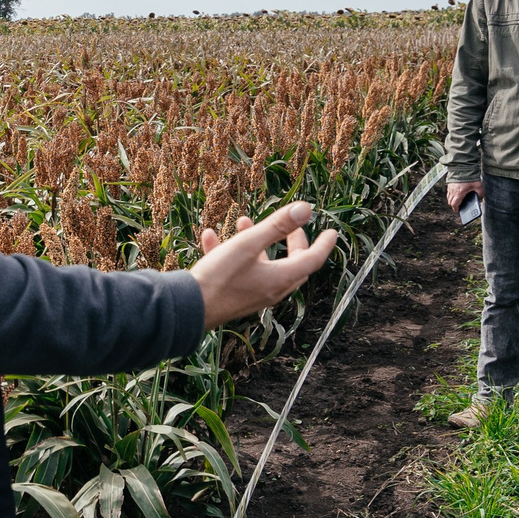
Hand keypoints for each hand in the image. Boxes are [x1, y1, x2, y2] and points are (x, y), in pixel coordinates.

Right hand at [191, 201, 337, 328]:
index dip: (324, 244)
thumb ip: (277, 225)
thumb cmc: (219, 277)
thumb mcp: (248, 245)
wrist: (187, 309)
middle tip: (292, 227)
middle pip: (292, 265)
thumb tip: (306, 208)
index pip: (313, 260)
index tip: (332, 232)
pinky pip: (239, 272)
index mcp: (280, 278)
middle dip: (293, 243)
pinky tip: (210, 236)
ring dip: (257, 242)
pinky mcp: (234, 296)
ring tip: (243, 221)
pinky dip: (230, 253)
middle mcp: (271, 289)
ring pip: (264, 265)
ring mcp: (253, 295)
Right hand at [446, 179, 481, 210]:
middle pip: (450, 202)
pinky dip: (451, 194)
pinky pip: (448, 191)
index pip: (454, 204)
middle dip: (453, 205)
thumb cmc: (470, 176)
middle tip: (458, 206)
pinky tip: (456, 192)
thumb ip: (480, 193)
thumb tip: (480, 198)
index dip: (456, 209)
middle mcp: (453, 191)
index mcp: (459, 193)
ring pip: (448, 197)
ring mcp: (450, 187)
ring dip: (452, 200)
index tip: (458, 210)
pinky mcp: (449, 183)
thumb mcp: (478, 186)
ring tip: (457, 200)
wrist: (463, 166)